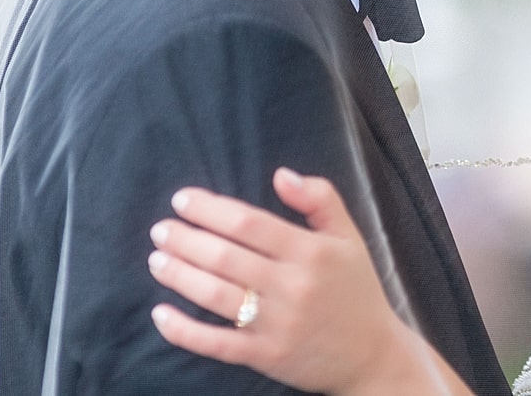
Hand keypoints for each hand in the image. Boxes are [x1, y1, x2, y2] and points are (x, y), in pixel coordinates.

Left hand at [148, 167, 462, 395]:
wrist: (373, 354)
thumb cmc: (356, 288)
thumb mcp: (349, 236)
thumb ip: (321, 199)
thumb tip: (280, 174)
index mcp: (312, 251)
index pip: (249, 223)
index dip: (210, 209)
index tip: (182, 200)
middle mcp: (292, 286)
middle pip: (225, 257)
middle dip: (186, 240)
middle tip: (161, 229)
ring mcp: (277, 324)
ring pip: (215, 296)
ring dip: (179, 275)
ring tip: (157, 259)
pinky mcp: (265, 356)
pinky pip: (215, 343)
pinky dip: (183, 330)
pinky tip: (161, 313)